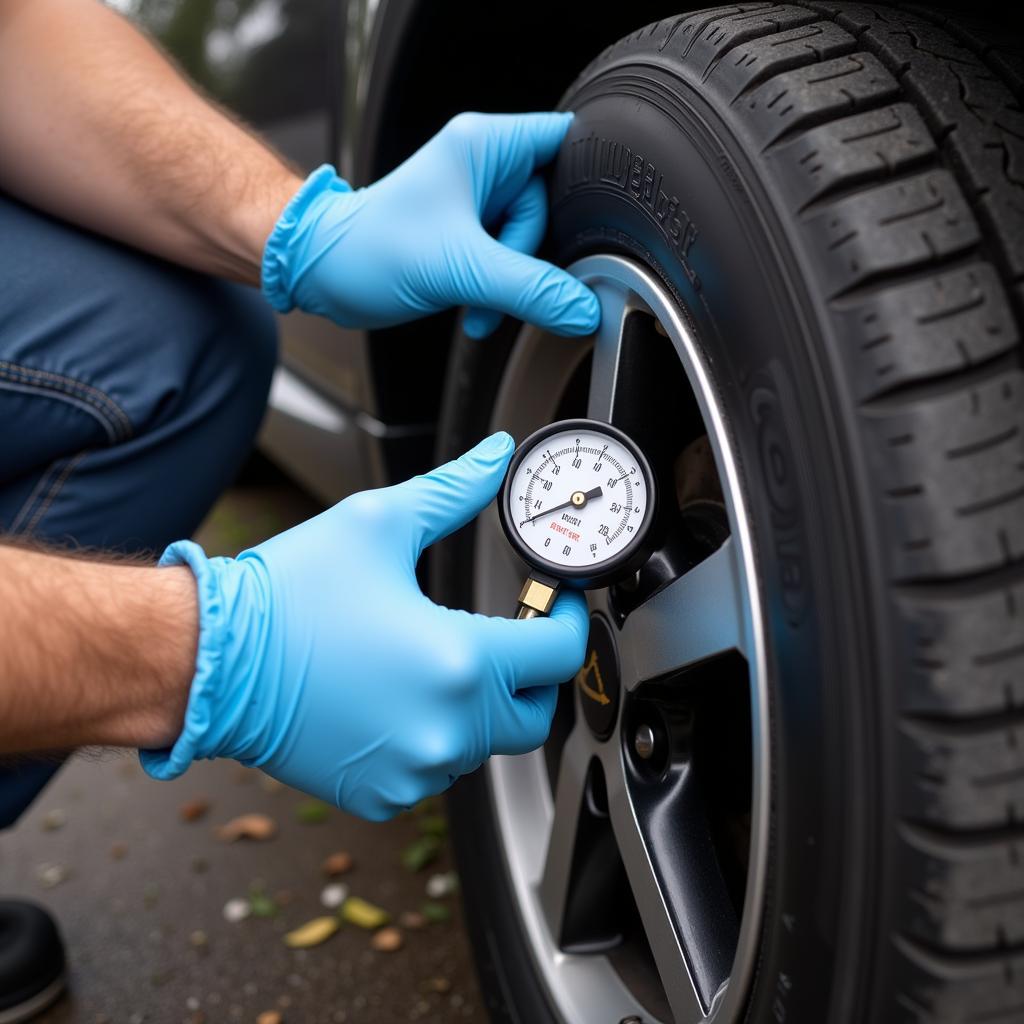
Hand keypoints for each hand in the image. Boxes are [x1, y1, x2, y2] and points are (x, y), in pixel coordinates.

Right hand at [140, 434, 589, 820]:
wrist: (210, 660)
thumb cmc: (288, 595)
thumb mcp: (379, 524)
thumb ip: (454, 491)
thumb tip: (495, 456)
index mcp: (461, 660)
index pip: (561, 654)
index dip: (567, 621)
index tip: (553, 604)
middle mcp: (448, 727)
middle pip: (534, 713)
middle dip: (531, 674)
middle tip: (505, 636)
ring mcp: (415, 769)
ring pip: (483, 744)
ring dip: (477, 707)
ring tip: (433, 661)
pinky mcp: (381, 793)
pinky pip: (434, 770)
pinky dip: (430, 739)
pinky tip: (394, 699)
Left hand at [260, 112, 599, 337]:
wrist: (323, 276)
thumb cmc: (368, 248)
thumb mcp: (461, 270)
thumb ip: (530, 290)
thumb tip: (583, 309)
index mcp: (483, 145)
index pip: (563, 139)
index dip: (585, 180)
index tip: (593, 226)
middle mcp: (483, 166)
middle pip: (551, 206)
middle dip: (532, 257)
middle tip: (506, 282)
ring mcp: (476, 202)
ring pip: (531, 242)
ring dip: (513, 282)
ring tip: (480, 302)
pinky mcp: (469, 235)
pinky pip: (509, 261)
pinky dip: (500, 290)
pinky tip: (477, 308)